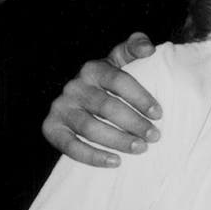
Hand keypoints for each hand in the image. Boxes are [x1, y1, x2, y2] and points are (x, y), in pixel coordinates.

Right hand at [42, 33, 159, 167]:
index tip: (159, 114)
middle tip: (155, 136)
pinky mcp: (51, 128)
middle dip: (133, 123)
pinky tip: (116, 162)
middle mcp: (74, 86)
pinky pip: (70, 146)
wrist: (77, 96)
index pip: (119, 80)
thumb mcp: (120, 59)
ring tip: (141, 149)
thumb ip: (134, 47)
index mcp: (93, 68)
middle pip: (106, 107)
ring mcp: (60, 108)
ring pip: (90, 128)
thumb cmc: (108, 79)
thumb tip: (149, 49)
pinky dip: (93, 156)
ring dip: (117, 140)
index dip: (140, 97)